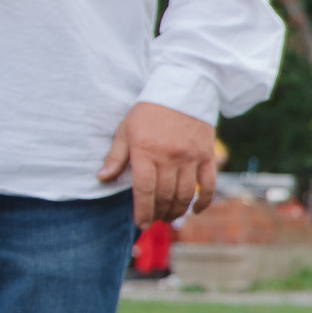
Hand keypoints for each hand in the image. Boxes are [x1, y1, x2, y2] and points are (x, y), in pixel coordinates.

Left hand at [99, 103, 217, 225]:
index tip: (141, 223)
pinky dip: (204, 201)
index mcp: (146, 151)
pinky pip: (209, 184)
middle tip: (153, 220)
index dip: (143, 210)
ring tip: (169, 217)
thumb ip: (115, 156)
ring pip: (186, 194)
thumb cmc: (149, 112)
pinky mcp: (207, 155)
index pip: (144, 189)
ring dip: (177, 210)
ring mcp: (191, 157)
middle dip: (158, 213)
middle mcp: (170, 157)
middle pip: (165, 195)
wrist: (182, 89)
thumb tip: (102, 178)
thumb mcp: (126, 130)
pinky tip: (197, 211)